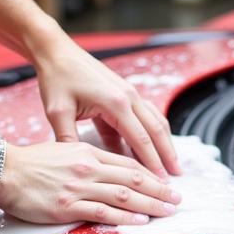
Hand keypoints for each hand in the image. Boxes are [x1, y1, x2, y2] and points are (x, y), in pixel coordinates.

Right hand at [0, 140, 180, 225]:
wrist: (2, 171)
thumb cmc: (30, 164)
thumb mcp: (62, 151)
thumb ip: (86, 160)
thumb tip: (108, 172)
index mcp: (86, 152)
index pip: (126, 164)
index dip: (151, 174)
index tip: (166, 183)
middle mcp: (87, 167)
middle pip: (132, 179)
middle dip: (159, 189)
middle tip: (178, 199)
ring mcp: (78, 187)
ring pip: (123, 196)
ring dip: (150, 204)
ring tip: (168, 211)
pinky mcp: (68, 206)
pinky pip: (103, 212)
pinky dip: (126, 217)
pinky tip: (141, 221)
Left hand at [33, 41, 180, 178]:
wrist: (56, 51)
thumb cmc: (56, 79)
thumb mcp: (57, 112)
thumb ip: (69, 140)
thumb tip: (77, 168)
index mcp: (115, 103)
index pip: (141, 140)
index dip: (152, 163)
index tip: (160, 182)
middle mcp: (129, 97)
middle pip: (157, 130)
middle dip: (168, 155)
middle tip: (177, 176)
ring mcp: (130, 93)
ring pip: (156, 121)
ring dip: (165, 143)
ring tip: (172, 164)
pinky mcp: (125, 92)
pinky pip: (146, 115)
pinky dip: (153, 131)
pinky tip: (153, 146)